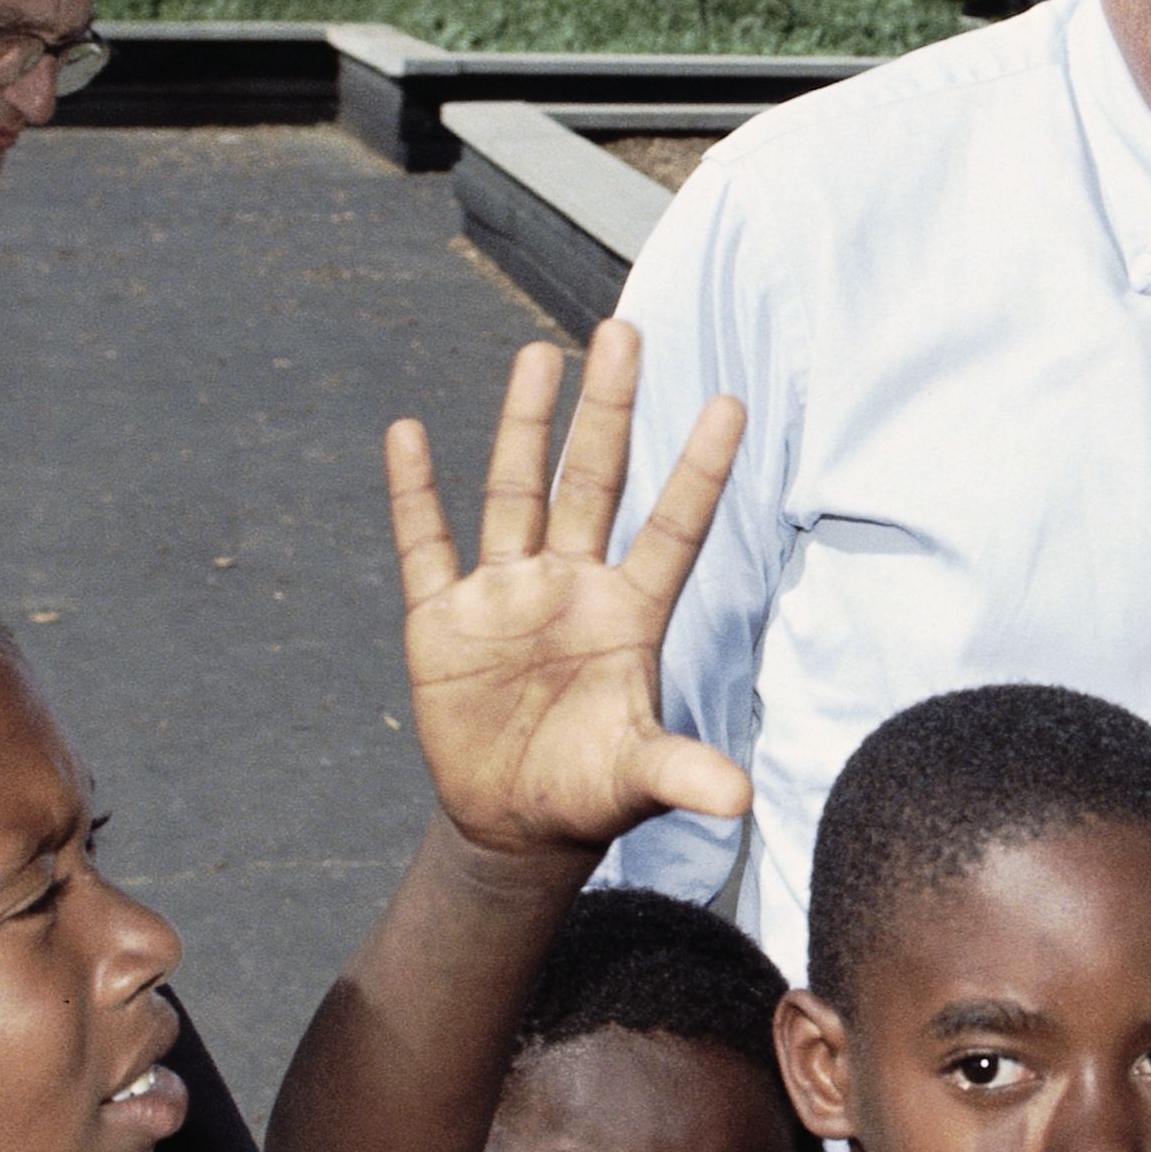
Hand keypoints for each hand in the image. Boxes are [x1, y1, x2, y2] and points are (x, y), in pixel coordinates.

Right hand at [389, 328, 750, 867]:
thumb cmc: (591, 791)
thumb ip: (685, 774)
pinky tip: (409, 432)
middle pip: (592, 480)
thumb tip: (742, 802)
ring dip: (524, 425)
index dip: (701, 470)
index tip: (733, 402)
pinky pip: (426, 546)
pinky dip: (414, 493)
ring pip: (516, 493)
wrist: (515, 822)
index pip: (674, 527)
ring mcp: (506, 595)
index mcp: (629, 614)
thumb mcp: (639, 778)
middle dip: (608, 409)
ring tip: (540, 355)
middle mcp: (571, 586)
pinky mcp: (442, 621)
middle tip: (624, 329)